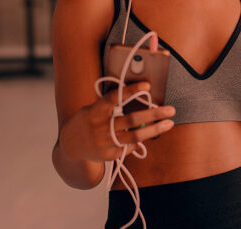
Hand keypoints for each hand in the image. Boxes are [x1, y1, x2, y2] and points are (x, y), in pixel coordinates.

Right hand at [58, 82, 175, 161]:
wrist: (70, 146)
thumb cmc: (87, 121)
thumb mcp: (93, 109)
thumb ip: (111, 106)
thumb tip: (138, 99)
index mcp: (95, 111)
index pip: (114, 98)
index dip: (131, 90)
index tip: (147, 85)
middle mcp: (101, 127)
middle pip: (132, 120)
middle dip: (154, 114)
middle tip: (171, 109)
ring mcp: (105, 143)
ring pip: (135, 136)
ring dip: (155, 129)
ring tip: (169, 123)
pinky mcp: (110, 155)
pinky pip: (130, 146)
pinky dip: (138, 140)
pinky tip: (143, 135)